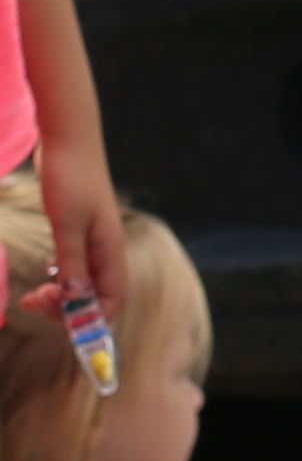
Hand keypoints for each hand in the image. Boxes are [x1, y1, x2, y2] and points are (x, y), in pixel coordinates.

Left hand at [14, 141, 123, 346]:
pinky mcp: (80, 234)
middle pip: (97, 299)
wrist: (69, 140)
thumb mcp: (67, 224)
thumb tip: (74, 301)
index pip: (111, 302)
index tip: (52, 315)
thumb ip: (72, 264)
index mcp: (110, 251)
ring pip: (84, 286)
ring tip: (31, 295)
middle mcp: (106, 251)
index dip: (87, 319)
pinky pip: (75, 270)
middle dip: (66, 310)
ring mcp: (94, 243)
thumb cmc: (71, 179)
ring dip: (60, 298)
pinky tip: (43, 275)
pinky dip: (59, 281)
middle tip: (32, 301)